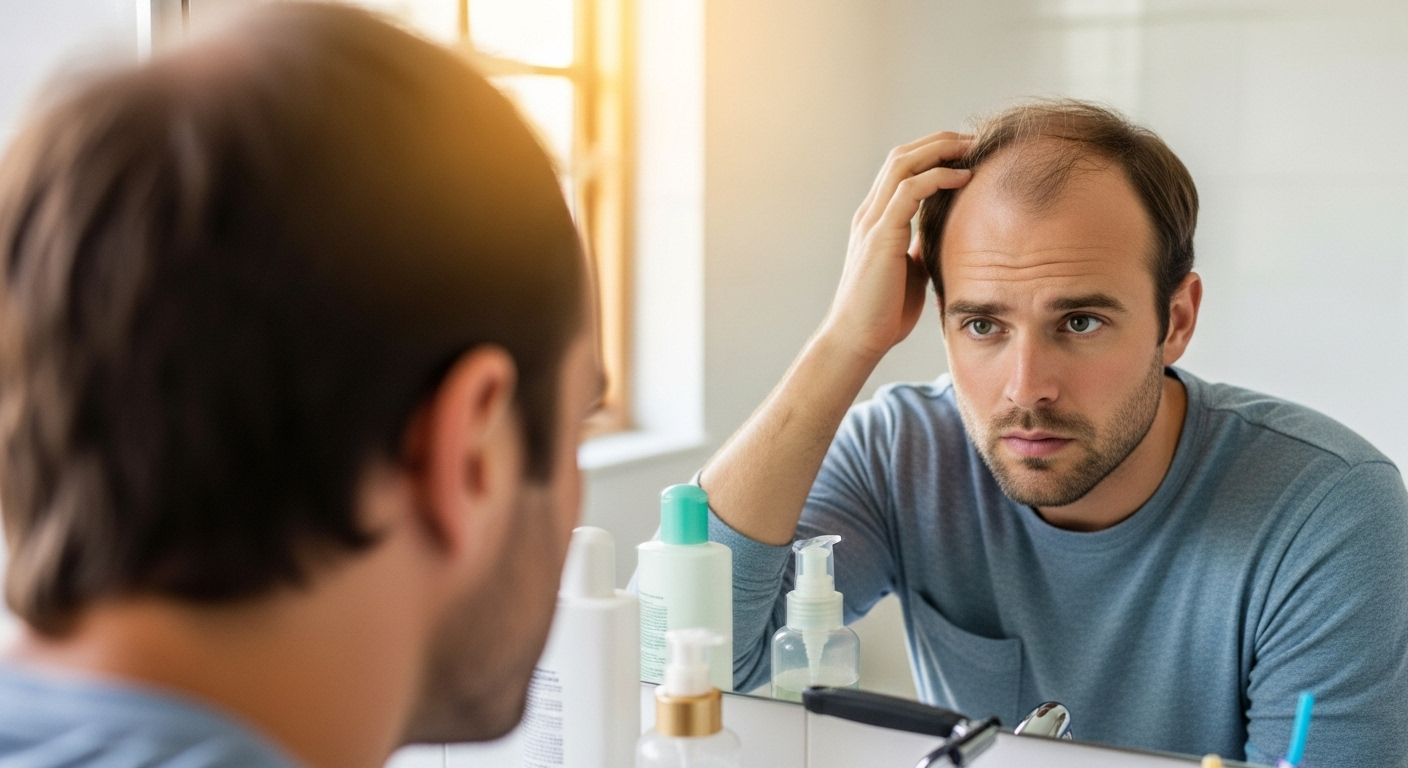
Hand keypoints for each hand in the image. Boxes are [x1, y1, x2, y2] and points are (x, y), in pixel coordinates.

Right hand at [820, 132, 971, 361]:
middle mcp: (871, 214)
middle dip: (938, 142)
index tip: (965, 153)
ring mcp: (873, 222)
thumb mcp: (909, 271)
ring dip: (939, 150)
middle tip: (973, 140)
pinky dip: (937, 177)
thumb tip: (940, 237)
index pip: (901, 169)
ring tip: (971, 148)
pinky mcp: (881, 236)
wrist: (858, 339)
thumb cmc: (883, 312)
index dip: (931, 154)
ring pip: (903, 164)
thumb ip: (919, 247)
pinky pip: (909, 191)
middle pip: (901, 157)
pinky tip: (963, 177)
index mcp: (876, 220)